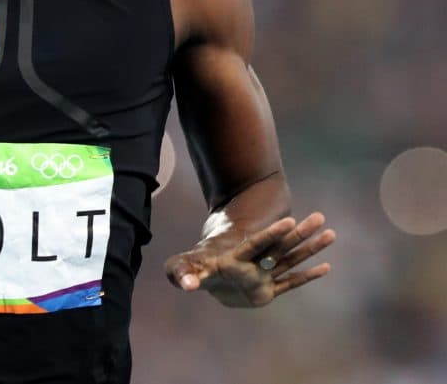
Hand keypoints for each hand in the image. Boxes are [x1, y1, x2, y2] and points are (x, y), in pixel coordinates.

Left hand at [164, 212, 335, 307]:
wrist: (202, 274)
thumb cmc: (190, 268)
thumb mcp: (180, 269)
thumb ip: (182, 274)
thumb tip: (186, 286)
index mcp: (236, 256)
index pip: (256, 243)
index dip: (271, 233)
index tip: (288, 220)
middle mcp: (253, 263)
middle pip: (280, 247)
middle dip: (299, 234)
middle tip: (319, 217)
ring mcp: (262, 275)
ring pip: (290, 260)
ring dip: (310, 249)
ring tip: (330, 233)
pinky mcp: (265, 291)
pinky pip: (290, 282)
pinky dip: (306, 277)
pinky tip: (326, 267)